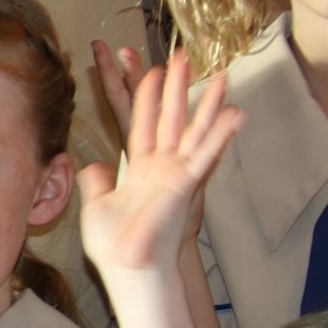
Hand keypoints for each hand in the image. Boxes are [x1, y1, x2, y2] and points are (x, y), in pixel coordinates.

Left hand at [77, 50, 239, 273]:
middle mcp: (161, 165)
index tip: (146, 67)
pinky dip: (219, 134)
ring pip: (194, 130)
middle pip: (170, 117)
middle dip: (177, 86)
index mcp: (139, 167)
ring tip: (222, 75)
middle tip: (183, 56)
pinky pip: (205, 154)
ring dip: (207, 103)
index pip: (140, 121)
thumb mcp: (97, 206)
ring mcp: (176, 173)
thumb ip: (97, 182)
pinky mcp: (185, 184)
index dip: (142, 94)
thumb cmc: (115, 246)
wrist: (130, 270)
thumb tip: (92, 165)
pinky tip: (234, 113)